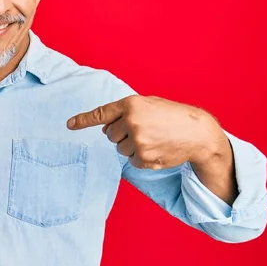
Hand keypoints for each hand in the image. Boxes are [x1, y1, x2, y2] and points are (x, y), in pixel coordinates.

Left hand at [66, 95, 229, 169]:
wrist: (197, 133)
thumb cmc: (171, 115)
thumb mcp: (147, 104)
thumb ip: (125, 112)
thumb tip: (105, 128)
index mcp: (131, 104)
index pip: (101, 114)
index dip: (83, 120)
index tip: (69, 125)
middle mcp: (131, 122)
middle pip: (110, 134)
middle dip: (121, 133)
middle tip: (142, 129)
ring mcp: (138, 141)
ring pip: (119, 149)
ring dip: (131, 146)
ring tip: (152, 138)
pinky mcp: (144, 158)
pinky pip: (131, 161)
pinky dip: (140, 157)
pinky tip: (156, 149)